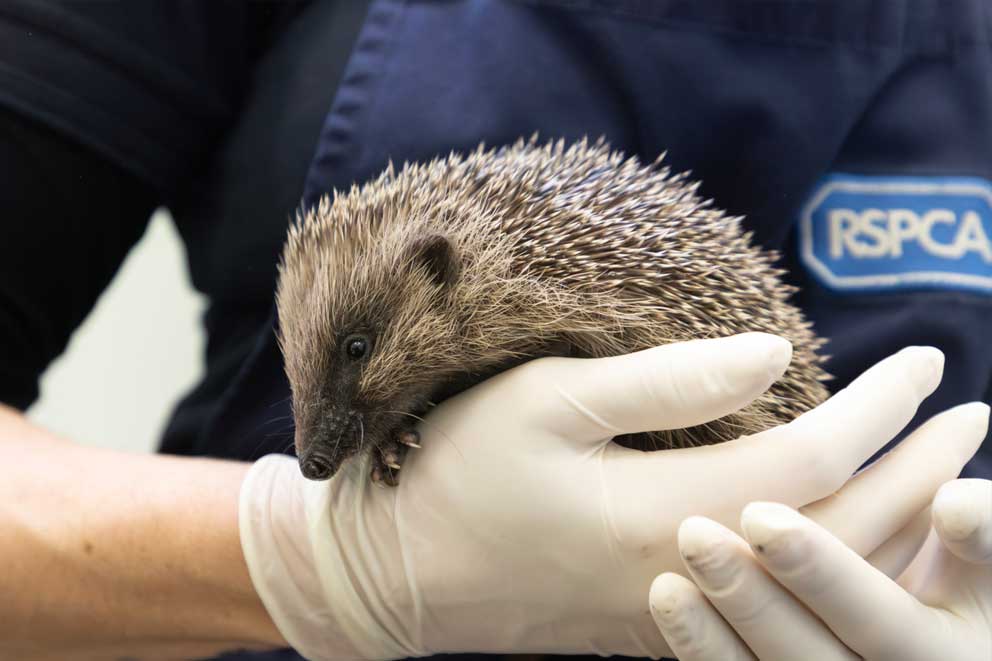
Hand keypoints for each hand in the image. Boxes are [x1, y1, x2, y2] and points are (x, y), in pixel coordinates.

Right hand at [239, 334, 974, 658]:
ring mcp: (676, 608)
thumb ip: (667, 382)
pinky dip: (829, 559)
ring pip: (816, 576)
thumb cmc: (462, 469)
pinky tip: (849, 532)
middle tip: (973, 420)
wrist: (400, 570)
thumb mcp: (548, 401)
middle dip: (918, 472)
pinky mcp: (657, 619)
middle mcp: (690, 573)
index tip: (926, 357)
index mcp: (666, 513)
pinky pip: (774, 598)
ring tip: (938, 479)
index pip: (815, 458)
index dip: (882, 407)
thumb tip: (779, 356)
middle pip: (838, 529)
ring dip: (891, 524)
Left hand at [649, 477, 991, 659]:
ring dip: (712, 631)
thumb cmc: (970, 589)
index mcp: (944, 653)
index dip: (821, 572)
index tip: (758, 515)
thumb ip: (982, 536)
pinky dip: (703, 651)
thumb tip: (953, 505)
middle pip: (811, 655)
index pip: (876, 618)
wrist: (934, 647)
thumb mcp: (987, 569)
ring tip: (666, 576)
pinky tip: (667, 600)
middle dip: (751, 595)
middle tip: (694, 533)